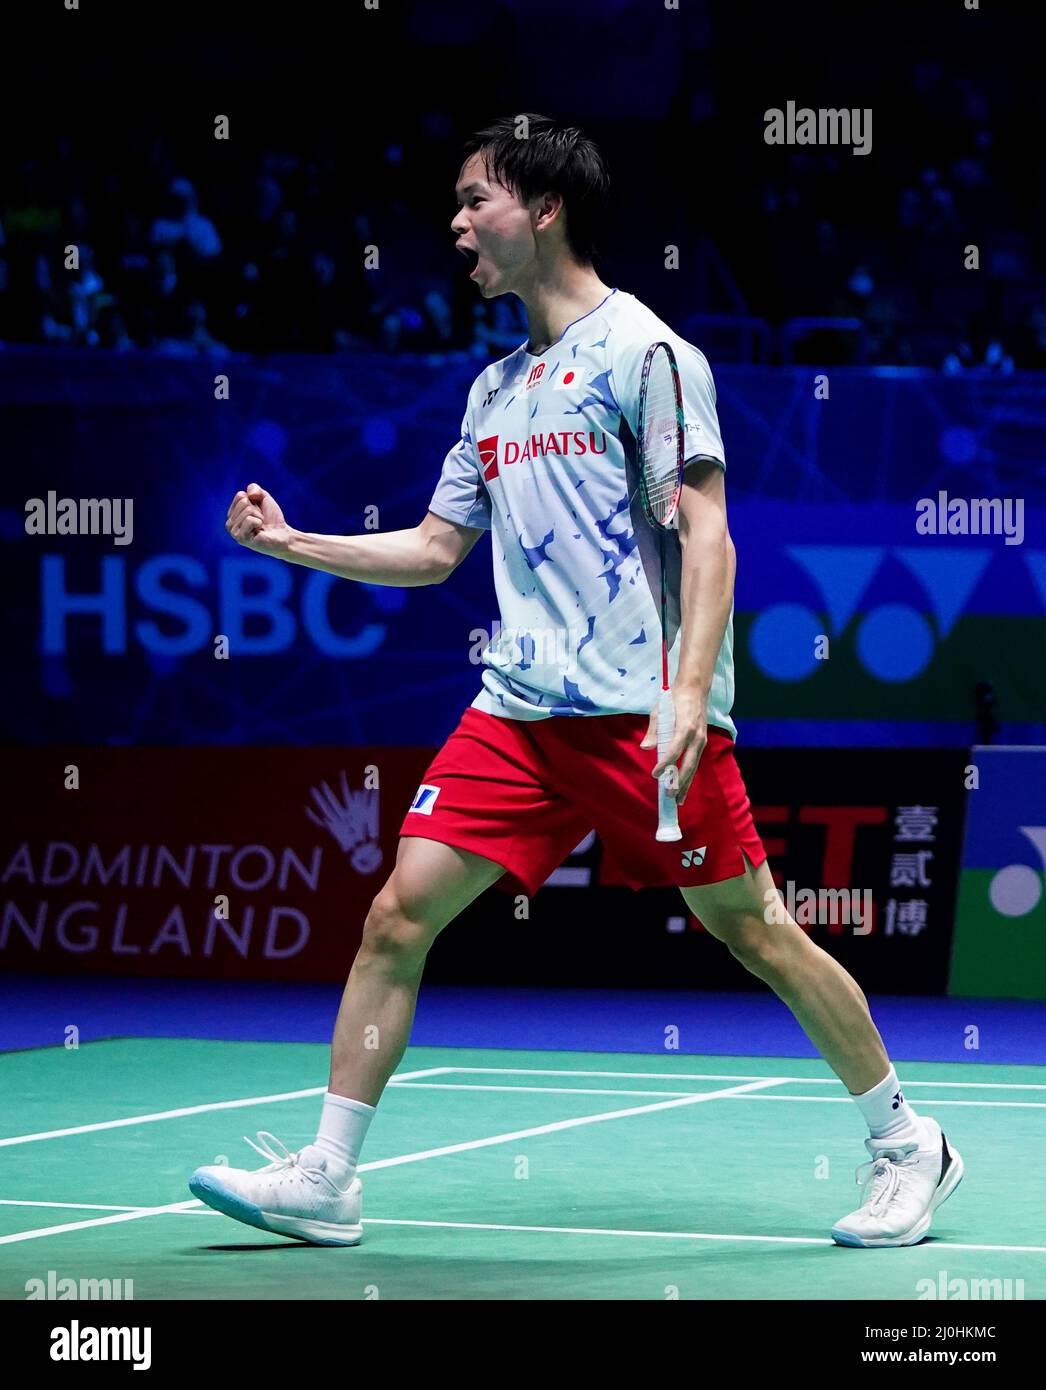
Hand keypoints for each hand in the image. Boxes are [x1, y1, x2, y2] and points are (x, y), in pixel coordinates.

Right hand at [225, 484, 292, 556]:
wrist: (283, 534)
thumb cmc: (272, 518)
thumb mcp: (263, 498)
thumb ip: (254, 489)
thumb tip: (249, 495)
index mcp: (232, 514)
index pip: (240, 495)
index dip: (255, 501)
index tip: (259, 511)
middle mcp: (229, 523)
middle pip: (243, 502)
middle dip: (257, 509)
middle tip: (261, 520)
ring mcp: (234, 532)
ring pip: (247, 510)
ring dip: (259, 517)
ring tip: (261, 526)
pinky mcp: (241, 538)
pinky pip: (250, 519)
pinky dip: (259, 522)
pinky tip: (260, 531)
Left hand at [641, 686, 708, 803]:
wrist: (695, 688)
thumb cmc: (674, 698)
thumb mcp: (660, 711)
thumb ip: (654, 731)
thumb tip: (646, 748)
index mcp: (685, 727)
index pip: (675, 750)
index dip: (665, 764)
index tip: (655, 775)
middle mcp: (697, 736)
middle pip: (688, 764)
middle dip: (679, 782)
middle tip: (670, 796)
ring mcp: (701, 739)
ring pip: (694, 766)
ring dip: (686, 783)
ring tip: (679, 799)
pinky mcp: (702, 741)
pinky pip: (695, 760)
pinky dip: (689, 774)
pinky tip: (684, 785)